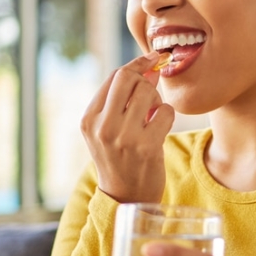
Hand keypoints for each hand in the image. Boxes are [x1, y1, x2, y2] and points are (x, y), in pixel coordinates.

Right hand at [80, 52, 175, 202]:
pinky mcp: (146, 147)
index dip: (137, 65)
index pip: (114, 76)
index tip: (152, 59)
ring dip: (156, 100)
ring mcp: (123, 137)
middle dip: (145, 80)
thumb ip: (123, 99)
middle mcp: (102, 126)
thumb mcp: (110, 128)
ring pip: (148, 92)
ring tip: (152, 116)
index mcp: (89, 119)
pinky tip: (159, 129)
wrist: (127, 197)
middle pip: (129, 78)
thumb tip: (151, 66)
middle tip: (150, 96)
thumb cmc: (121, 157)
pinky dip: (167, 115)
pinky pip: (165, 111)